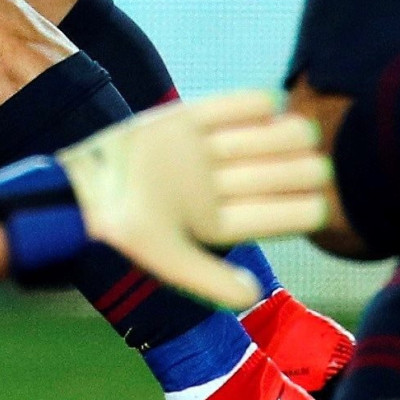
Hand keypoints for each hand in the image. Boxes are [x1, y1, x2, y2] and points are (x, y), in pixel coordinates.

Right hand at [58, 94, 334, 306]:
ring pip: (254, 139)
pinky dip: (247, 103)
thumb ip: (210, 280)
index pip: (272, 217)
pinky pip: (224, 108)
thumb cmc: (123, 231)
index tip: (320, 205)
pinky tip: (271, 102)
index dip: (300, 209)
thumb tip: (253, 297)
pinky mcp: (183, 120)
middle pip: (269, 174)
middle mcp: (217, 186)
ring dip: (281, 135)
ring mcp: (202, 152)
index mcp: (219, 223)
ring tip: (304, 131)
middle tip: (318, 163)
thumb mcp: (168, 259)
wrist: (78, 189)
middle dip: (296, 169)